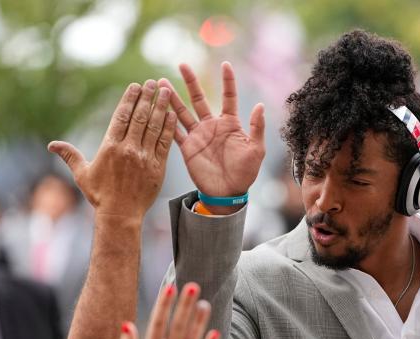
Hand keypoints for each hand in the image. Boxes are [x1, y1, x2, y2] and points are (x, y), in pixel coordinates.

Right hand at [48, 80, 175, 218]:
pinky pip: (164, 143)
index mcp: (110, 147)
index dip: (129, 99)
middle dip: (147, 97)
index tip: (135, 86)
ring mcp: (144, 158)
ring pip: (154, 127)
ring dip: (160, 107)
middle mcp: (128, 149)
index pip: (121, 116)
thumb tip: (51, 145)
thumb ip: (70, 155)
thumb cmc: (100, 195)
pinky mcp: (158, 167)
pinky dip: (168, 127)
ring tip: (165, 91)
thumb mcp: (82, 174)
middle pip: (139, 117)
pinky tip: (171, 114)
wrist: (120, 215)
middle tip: (152, 82)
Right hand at [159, 62, 264, 207]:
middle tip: (182, 64)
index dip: (228, 81)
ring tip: (162, 83)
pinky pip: (176, 132)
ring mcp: (198, 136)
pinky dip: (167, 121)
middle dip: (191, 81)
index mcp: (230, 124)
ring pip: (183, 111)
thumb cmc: (245, 172)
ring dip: (173, 98)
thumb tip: (260, 105)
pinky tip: (159, 108)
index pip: (229, 96)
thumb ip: (257, 127)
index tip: (225, 64)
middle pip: (199, 98)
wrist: (228, 193)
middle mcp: (212, 126)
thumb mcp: (256, 149)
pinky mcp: (188, 148)